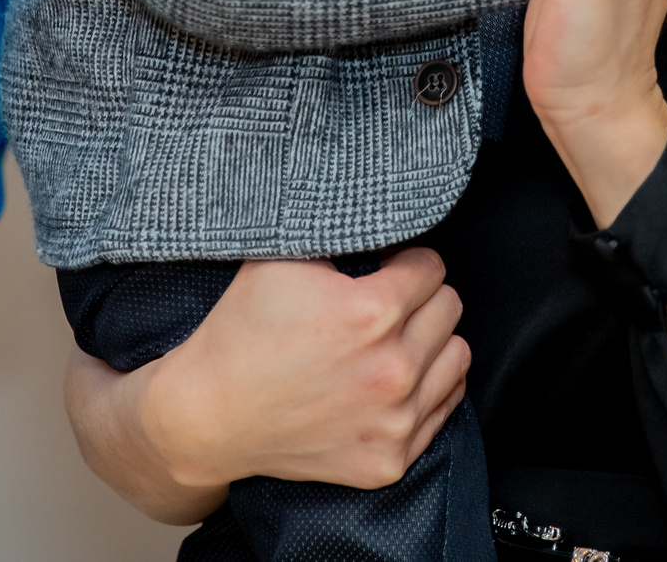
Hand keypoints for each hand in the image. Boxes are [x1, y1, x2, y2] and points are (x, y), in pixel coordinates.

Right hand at [60, 249, 469, 522]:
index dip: (404, 260)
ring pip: (457, 356)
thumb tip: (381, 207)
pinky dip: (427, 390)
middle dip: (420, 297)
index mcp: (373, 312)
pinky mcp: (390, 460)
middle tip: (384, 303)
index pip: (431, 265)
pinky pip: (444, 409)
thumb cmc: (241, 332)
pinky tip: (390, 379)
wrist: (208, 416)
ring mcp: (394, 421)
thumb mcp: (282, 257)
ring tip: (393, 340)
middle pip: (450, 307)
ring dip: (431, 342)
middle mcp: (393, 370)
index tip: (382, 268)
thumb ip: (338, 228)